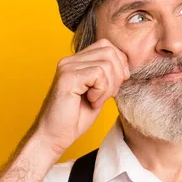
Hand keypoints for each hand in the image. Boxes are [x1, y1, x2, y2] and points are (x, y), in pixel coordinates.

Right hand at [30, 39, 129, 156]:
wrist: (55, 136)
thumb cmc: (76, 117)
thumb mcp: (99, 92)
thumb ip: (108, 75)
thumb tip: (126, 64)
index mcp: (77, 61)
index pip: (107, 45)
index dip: (119, 63)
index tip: (116, 84)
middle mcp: (70, 60)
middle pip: (110, 51)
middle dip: (117, 75)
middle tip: (107, 94)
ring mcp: (67, 67)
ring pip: (106, 64)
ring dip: (108, 86)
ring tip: (96, 100)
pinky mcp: (68, 77)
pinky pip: (99, 74)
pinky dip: (101, 91)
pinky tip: (91, 101)